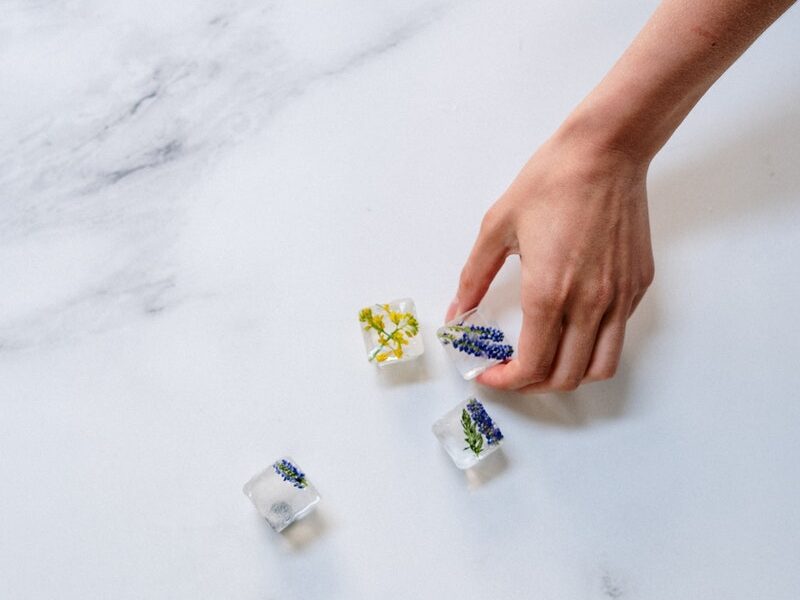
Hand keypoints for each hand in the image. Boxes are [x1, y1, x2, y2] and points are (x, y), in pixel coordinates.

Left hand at [447, 126, 653, 391]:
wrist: (605, 152)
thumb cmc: (550, 183)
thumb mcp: (496, 227)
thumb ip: (473, 278)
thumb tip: (457, 313)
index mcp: (549, 294)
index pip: (531, 368)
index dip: (505, 382)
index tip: (488, 374)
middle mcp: (589, 305)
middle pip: (565, 378)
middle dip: (531, 386)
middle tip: (510, 371)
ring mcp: (619, 298)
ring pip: (599, 368)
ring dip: (568, 375)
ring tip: (544, 360)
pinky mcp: (638, 286)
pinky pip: (617, 335)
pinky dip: (591, 346)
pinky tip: (570, 325)